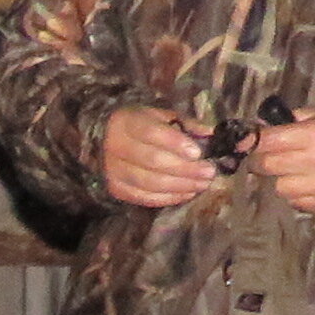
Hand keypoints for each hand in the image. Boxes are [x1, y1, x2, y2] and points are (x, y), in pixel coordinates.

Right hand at [100, 105, 223, 210]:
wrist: (104, 142)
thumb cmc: (140, 126)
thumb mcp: (160, 117)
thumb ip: (185, 124)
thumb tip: (211, 133)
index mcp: (127, 122)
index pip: (150, 133)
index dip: (175, 144)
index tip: (198, 153)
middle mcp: (115, 147)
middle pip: (153, 161)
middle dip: (185, 169)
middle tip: (209, 172)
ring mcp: (114, 171)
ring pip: (151, 183)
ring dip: (181, 186)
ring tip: (203, 184)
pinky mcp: (117, 190)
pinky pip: (145, 198)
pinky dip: (169, 197)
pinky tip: (187, 193)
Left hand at [245, 108, 314, 215]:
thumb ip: (287, 123)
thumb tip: (253, 131)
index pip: (269, 142)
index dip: (251, 142)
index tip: (242, 143)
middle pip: (269, 166)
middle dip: (262, 160)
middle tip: (265, 156)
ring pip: (279, 188)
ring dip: (280, 179)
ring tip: (292, 170)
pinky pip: (296, 202)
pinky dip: (296, 193)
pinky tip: (307, 182)